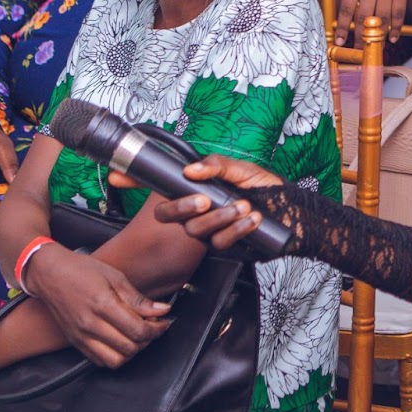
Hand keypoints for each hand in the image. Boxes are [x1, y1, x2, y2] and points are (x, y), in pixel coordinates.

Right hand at [21, 246, 172, 368]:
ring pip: (115, 360)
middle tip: (153, 326)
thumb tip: (162, 310)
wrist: (50, 274)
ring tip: (137, 335)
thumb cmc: (82, 270)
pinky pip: (100, 361)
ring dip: (132, 351)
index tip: (163, 321)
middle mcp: (91, 325)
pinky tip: (121, 340)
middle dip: (148, 339)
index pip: (138, 330)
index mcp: (103, 305)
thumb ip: (137, 299)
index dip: (157, 329)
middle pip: (130, 348)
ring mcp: (81, 337)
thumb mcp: (115, 277)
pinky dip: (115, 356)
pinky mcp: (75, 343)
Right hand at [138, 155, 287, 252]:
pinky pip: (219, 242)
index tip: (117, 175)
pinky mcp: (225, 246)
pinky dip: (236, 229)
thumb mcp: (242, 169)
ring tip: (243, 206)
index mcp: (198, 188)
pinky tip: (252, 219)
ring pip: (195, 229)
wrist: (294, 213)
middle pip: (168, 214)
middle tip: (204, 201)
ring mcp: (209, 229)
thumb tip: (190, 170)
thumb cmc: (268, 188)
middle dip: (182, 208)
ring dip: (220, 217)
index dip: (135, 180)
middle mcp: (199, 209)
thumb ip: (216, 165)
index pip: (160, 185)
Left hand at [318, 0, 411, 43]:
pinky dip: (396, 27)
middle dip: (359, 36)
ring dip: (378, 34)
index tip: (339, 41)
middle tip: (356, 49)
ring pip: (382, 17)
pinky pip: (399, 12)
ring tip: (374, 47)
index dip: (342, 26)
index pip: (346, 8)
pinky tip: (392, 37)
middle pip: (364, 16)